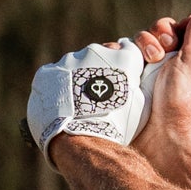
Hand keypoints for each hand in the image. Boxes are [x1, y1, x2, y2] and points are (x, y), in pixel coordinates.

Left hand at [27, 39, 150, 159]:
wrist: (82, 141)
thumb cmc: (118, 128)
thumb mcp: (142, 106)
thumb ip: (140, 84)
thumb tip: (139, 77)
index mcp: (124, 58)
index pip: (128, 48)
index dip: (126, 64)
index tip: (123, 77)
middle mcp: (96, 51)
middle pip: (101, 54)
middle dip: (103, 69)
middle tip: (101, 95)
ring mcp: (69, 60)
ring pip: (77, 64)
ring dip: (80, 77)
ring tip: (81, 104)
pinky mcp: (48, 72)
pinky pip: (55, 75)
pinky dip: (60, 86)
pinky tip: (65, 104)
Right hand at [128, 2, 190, 182]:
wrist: (159, 135)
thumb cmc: (183, 102)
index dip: (186, 24)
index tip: (181, 34)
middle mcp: (181, 60)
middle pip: (167, 28)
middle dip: (161, 34)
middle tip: (163, 51)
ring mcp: (159, 69)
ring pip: (146, 38)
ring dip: (144, 44)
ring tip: (148, 62)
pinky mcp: (139, 76)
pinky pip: (129, 53)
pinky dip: (127, 53)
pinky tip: (131, 63)